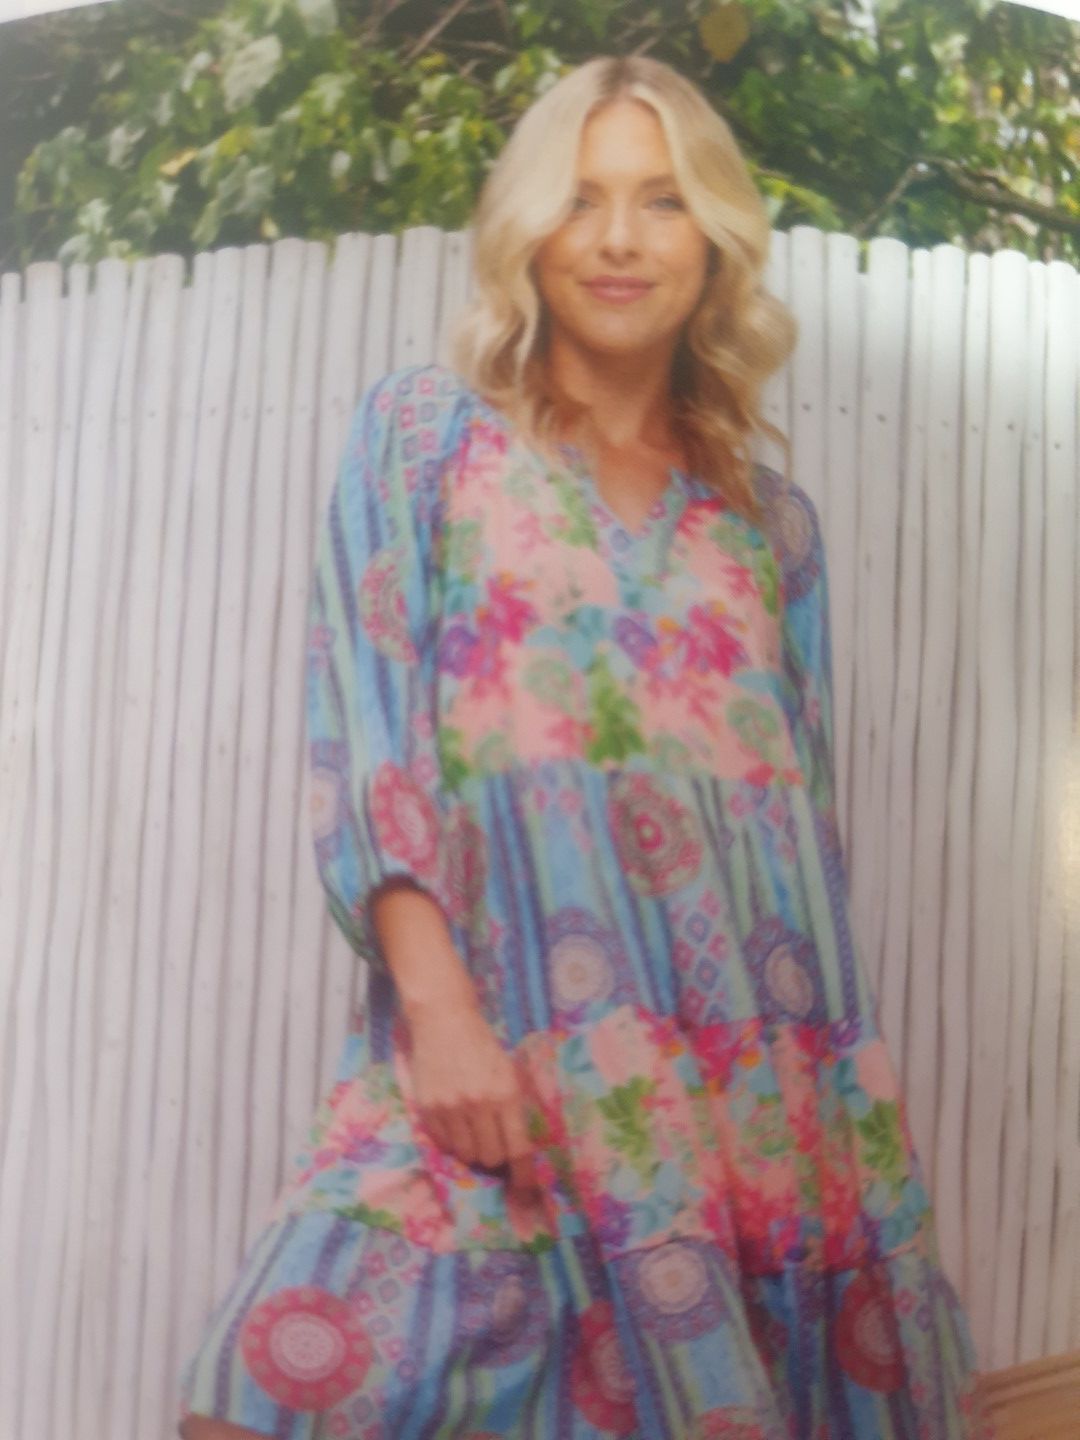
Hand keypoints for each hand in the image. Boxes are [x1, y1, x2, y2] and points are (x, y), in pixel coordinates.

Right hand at [406, 1002, 537, 1195]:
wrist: (445, 1021)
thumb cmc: (483, 1046)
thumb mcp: (508, 1072)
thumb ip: (513, 1108)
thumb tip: (519, 1150)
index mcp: (506, 1094)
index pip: (518, 1149)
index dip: (525, 1174)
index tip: (527, 1186)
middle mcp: (478, 1104)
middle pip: (492, 1158)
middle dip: (496, 1157)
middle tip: (495, 1145)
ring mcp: (450, 1108)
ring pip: (466, 1154)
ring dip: (473, 1150)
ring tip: (474, 1131)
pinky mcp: (428, 1108)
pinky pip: (443, 1145)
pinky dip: (452, 1141)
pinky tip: (455, 1124)